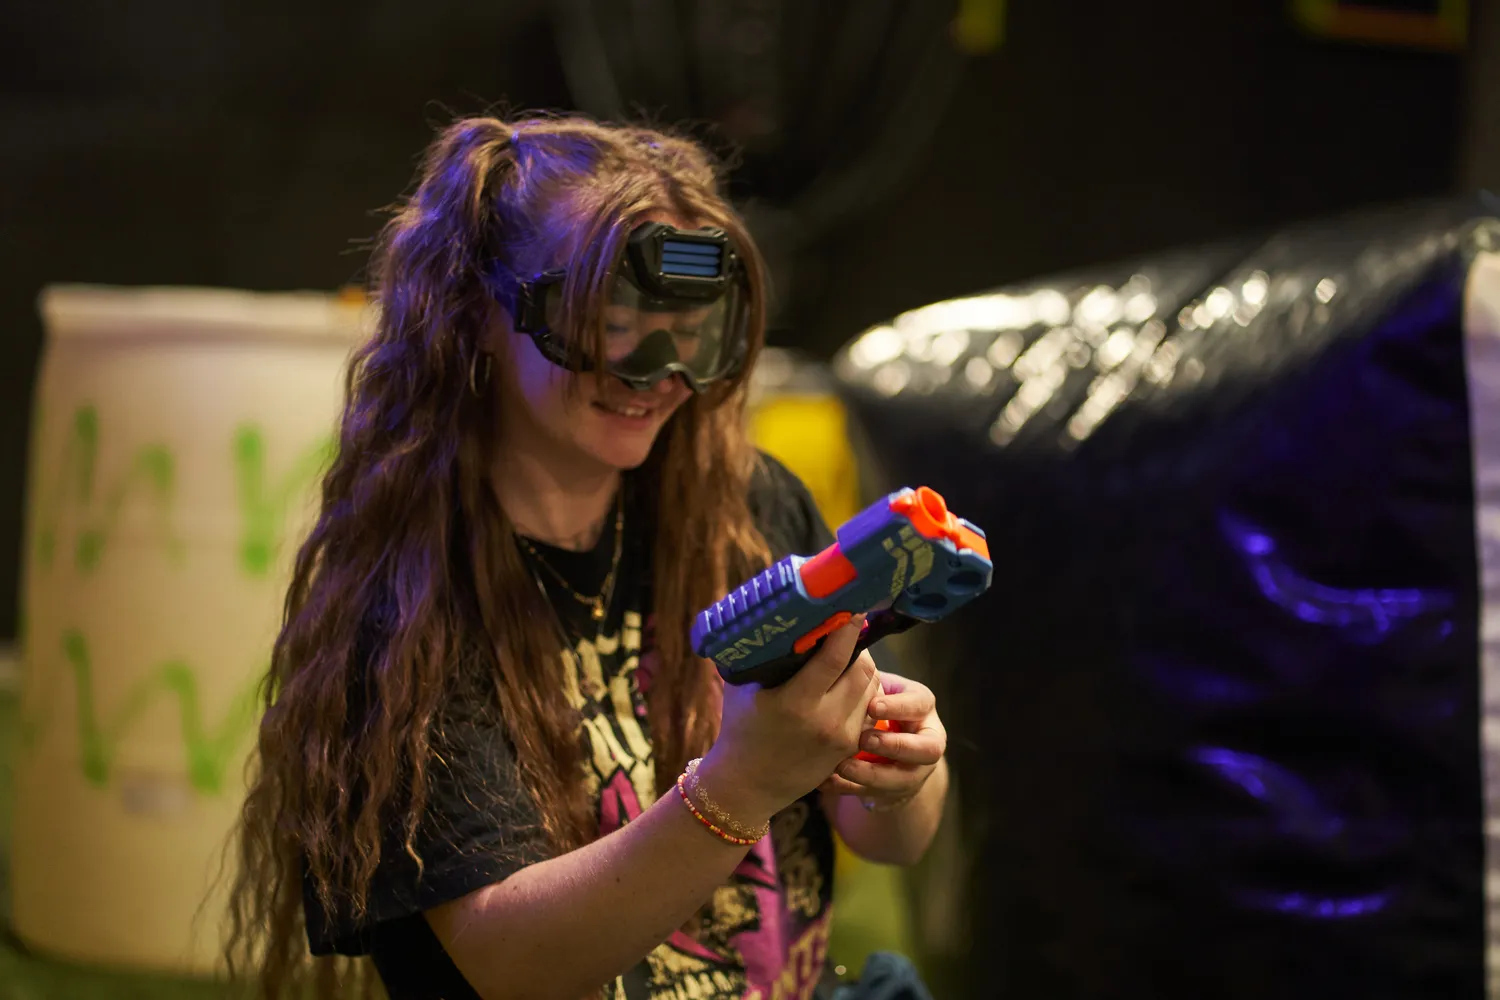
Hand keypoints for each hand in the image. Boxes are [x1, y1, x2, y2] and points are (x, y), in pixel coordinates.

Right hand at [699, 616, 882, 823]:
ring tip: (844, 660)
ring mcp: (841, 738)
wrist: (747, 784)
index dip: (847, 629)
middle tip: (844, 636)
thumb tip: (776, 619)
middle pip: (863, 670)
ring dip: (863, 670)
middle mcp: (825, 720)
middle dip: (858, 648)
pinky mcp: (848, 749)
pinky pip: (867, 711)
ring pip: (872, 690)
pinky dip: (862, 694)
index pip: (835, 658)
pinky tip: (844, 687)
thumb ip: (762, 657)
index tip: (851, 608)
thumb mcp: (741, 689)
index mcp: (795, 702)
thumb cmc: (740, 729)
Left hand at [819, 672, 945, 808]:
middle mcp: (926, 741)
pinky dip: (849, 789)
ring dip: (872, 775)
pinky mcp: (896, 792)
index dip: (899, 706)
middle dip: (896, 746)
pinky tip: (827, 782)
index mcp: (922, 709)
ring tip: (841, 765)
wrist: (886, 746)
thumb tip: (843, 653)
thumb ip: (866, 678)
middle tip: (863, 740)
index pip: (921, 704)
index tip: (872, 706)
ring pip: (904, 780)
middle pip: (928, 750)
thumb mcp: (879, 689)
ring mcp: (915, 771)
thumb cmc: (877, 706)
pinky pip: (876, 796)